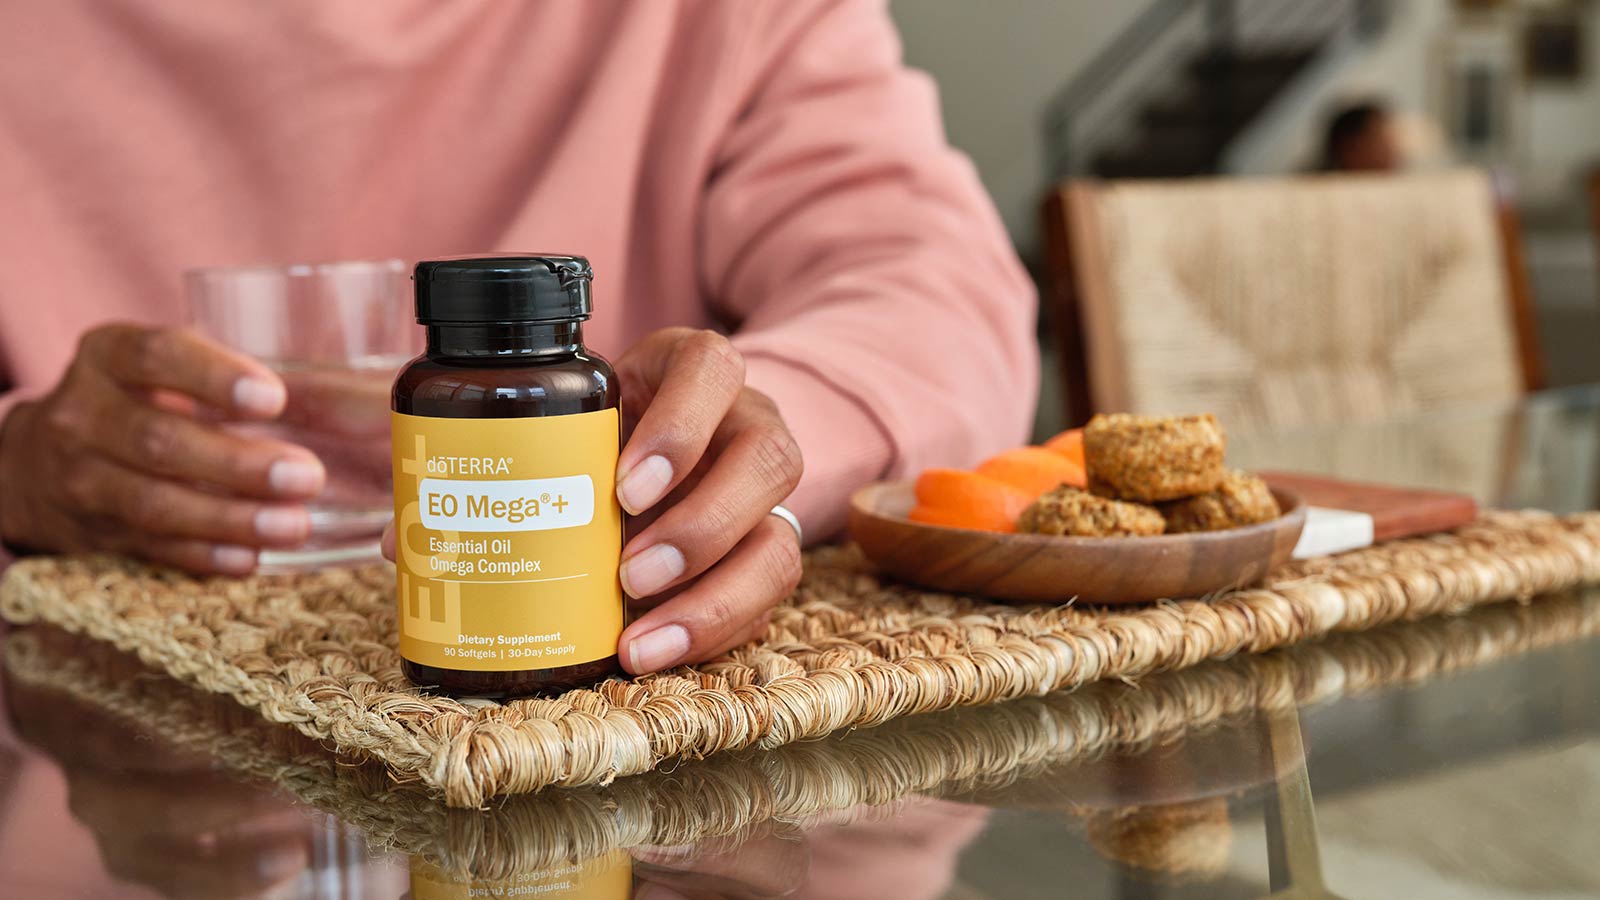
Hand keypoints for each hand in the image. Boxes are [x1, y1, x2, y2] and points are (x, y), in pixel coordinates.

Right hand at [0, 324, 325, 572]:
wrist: (36, 461)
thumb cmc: (140, 399)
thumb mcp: (163, 366)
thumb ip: (232, 375)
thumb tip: (358, 396)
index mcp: (109, 355)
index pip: (155, 355)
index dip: (213, 376)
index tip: (274, 398)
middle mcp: (82, 413)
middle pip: (158, 439)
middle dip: (237, 463)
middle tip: (307, 475)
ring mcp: (80, 478)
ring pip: (153, 503)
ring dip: (229, 518)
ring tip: (294, 524)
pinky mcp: (92, 533)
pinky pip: (151, 547)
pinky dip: (203, 555)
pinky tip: (251, 557)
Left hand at [379, 328, 803, 671]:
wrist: (675, 453)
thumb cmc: (607, 433)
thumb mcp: (567, 422)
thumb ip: (495, 466)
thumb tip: (402, 542)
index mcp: (695, 372)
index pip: (712, 370)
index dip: (679, 427)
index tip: (621, 487)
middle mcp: (749, 423)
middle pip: (767, 460)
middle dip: (700, 527)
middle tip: (625, 574)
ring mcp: (767, 495)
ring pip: (781, 539)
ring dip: (713, 597)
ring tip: (638, 640)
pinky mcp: (769, 552)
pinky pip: (769, 599)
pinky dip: (714, 633)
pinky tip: (658, 653)